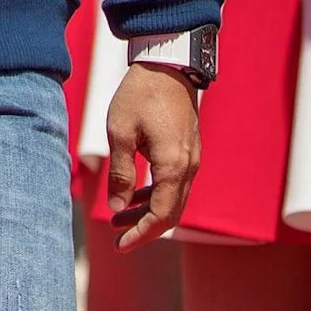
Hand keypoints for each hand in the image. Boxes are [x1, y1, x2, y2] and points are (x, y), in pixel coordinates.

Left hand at [104, 63, 202, 249]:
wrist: (167, 64)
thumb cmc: (140, 95)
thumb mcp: (120, 133)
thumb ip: (121, 174)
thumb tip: (118, 208)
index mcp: (173, 166)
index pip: (162, 215)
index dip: (141, 234)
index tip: (120, 246)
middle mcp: (189, 166)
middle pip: (171, 213)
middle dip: (145, 229)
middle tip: (118, 240)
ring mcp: (192, 158)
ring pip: (174, 200)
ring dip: (148, 212)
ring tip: (118, 219)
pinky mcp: (188, 151)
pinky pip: (176, 184)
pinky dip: (156, 196)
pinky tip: (135, 197)